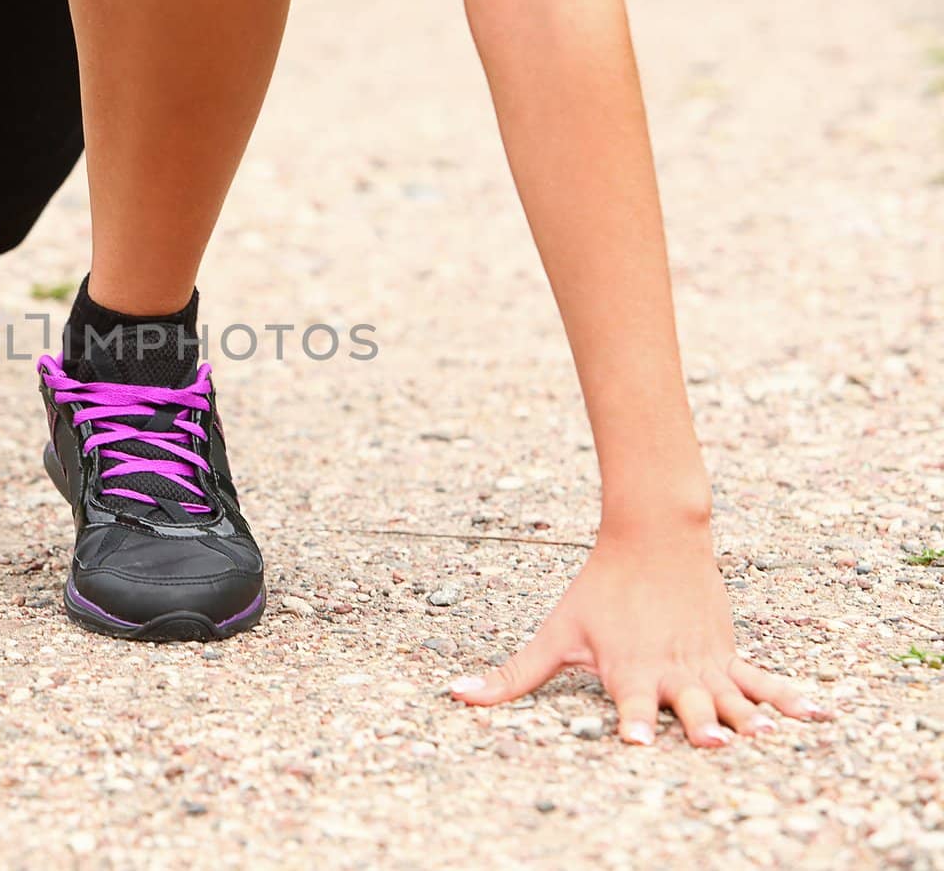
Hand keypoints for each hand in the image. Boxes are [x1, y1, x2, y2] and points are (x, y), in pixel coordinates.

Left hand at [448, 528, 832, 746]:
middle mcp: (669, 672)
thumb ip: (511, 676)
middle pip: (687, 706)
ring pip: (732, 698)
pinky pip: (765, 682)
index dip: (628, 722)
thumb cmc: (597, 592)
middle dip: (698, 724)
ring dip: (749, 718)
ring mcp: (704, 665)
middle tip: (712, 741)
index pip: (626, 703)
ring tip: (762, 737)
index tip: (631, 740)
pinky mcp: (728, 656)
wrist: (652, 538)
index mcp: (627, 669)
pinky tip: (822, 714)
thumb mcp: (554, 633)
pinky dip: (793, 699)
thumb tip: (455, 696)